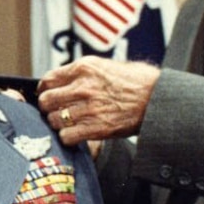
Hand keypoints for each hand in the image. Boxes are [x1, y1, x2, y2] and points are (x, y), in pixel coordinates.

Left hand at [37, 56, 159, 145]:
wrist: (158, 98)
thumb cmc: (136, 81)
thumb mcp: (106, 65)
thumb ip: (82, 72)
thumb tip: (61, 80)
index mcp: (84, 68)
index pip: (48, 80)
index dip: (44, 90)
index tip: (47, 95)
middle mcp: (83, 87)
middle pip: (46, 101)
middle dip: (47, 107)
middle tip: (54, 111)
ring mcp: (89, 108)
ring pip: (53, 120)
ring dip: (57, 123)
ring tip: (67, 123)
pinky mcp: (96, 128)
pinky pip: (66, 136)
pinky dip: (68, 137)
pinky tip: (75, 133)